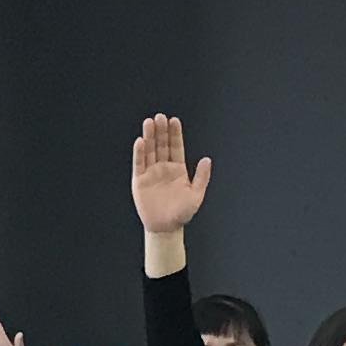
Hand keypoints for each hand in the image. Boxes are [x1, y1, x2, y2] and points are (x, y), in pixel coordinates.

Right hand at [129, 113, 211, 236]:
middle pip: (162, 145)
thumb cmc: (182, 213)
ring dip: (149, 137)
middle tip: (160, 117)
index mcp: (178, 169)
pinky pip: (139, 164)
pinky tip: (140, 141)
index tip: (174, 120)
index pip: (176, 147)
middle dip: (161, 131)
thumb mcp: (196, 195)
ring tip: (149, 122)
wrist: (166, 228)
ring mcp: (151, 173)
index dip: (175, 134)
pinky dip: (139, 153)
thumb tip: (206, 159)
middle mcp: (164, 168)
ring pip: (150, 151)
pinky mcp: (140, 180)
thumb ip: (201, 177)